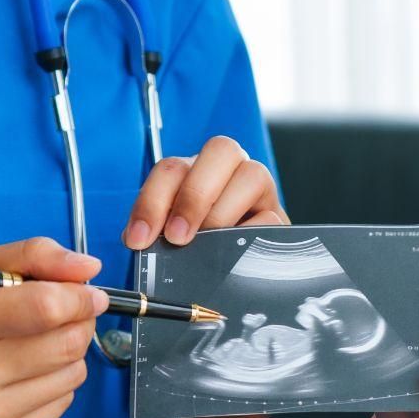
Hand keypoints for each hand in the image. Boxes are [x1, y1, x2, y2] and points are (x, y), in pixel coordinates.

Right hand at [0, 238, 106, 417]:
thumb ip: (27, 257)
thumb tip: (90, 269)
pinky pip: (60, 405)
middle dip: (79, 321)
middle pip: (64, 345)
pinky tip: (22, 374)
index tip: (88, 292)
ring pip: (71, 376)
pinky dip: (54, 383)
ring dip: (68, 353)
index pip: (43, 308)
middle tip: (67, 312)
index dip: (78, 296)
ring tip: (34, 343)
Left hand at [122, 135, 286, 249]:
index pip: (172, 168)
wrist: (237, 268)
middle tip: (177, 237)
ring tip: (205, 248)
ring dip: (222, 213)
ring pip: (252, 174)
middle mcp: (230, 168)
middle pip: (220, 150)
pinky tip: (233, 256)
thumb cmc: (197, 247)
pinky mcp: (279, 217)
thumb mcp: (170, 236)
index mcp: (196, 168)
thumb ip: (155, 233)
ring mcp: (259, 189)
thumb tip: (140, 242)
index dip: (152, 202)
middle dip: (194, 195)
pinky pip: (270, 217)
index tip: (139, 239)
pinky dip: (249, 235)